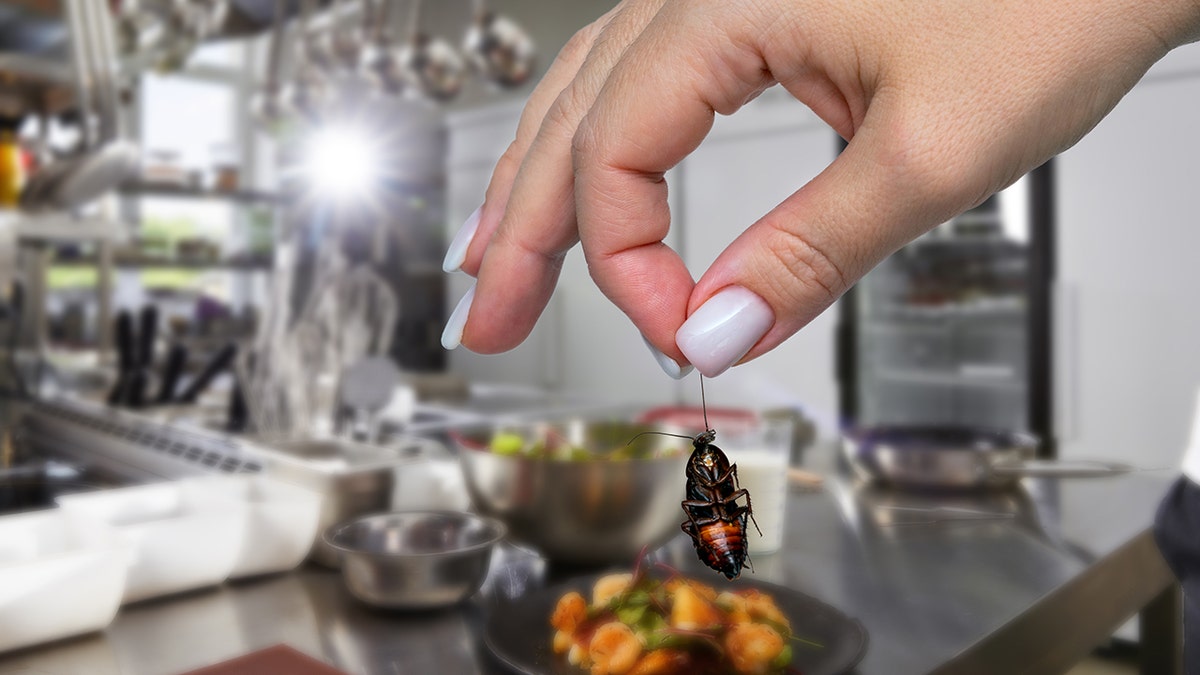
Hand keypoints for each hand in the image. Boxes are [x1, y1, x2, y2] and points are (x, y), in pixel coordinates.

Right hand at [442, 0, 1199, 376]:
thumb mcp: (932, 151)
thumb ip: (810, 250)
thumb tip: (716, 334)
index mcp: (728, 2)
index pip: (616, 154)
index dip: (627, 261)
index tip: (676, 332)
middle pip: (573, 117)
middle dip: (520, 230)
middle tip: (484, 319)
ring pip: (596, 93)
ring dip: (545, 183)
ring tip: (502, 258)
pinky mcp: (762, 12)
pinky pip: (649, 81)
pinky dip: (607, 145)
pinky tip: (591, 184)